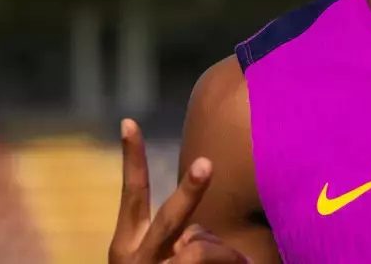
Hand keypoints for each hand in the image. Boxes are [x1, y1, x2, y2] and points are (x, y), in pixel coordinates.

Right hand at [109, 118, 250, 263]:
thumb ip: (181, 238)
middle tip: (207, 163)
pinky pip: (209, 260)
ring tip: (242, 261)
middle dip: (190, 189)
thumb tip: (204, 230)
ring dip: (226, 252)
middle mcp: (136, 256)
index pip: (132, 193)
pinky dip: (232, 261)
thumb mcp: (162, 258)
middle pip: (170, 216)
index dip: (132, 159)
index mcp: (129, 243)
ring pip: (200, 246)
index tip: (128, 121)